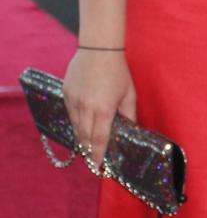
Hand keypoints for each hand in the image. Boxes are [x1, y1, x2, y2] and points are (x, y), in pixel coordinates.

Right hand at [63, 49, 136, 167]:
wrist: (99, 49)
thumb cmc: (118, 70)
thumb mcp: (129, 93)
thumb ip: (129, 114)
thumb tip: (130, 129)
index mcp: (104, 109)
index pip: (99, 140)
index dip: (98, 155)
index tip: (98, 168)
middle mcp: (86, 108)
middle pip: (84, 137)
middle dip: (87, 150)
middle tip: (92, 160)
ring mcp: (73, 100)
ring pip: (75, 126)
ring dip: (80, 137)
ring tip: (86, 145)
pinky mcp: (65, 93)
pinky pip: (69, 113)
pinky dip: (75, 121)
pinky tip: (81, 124)